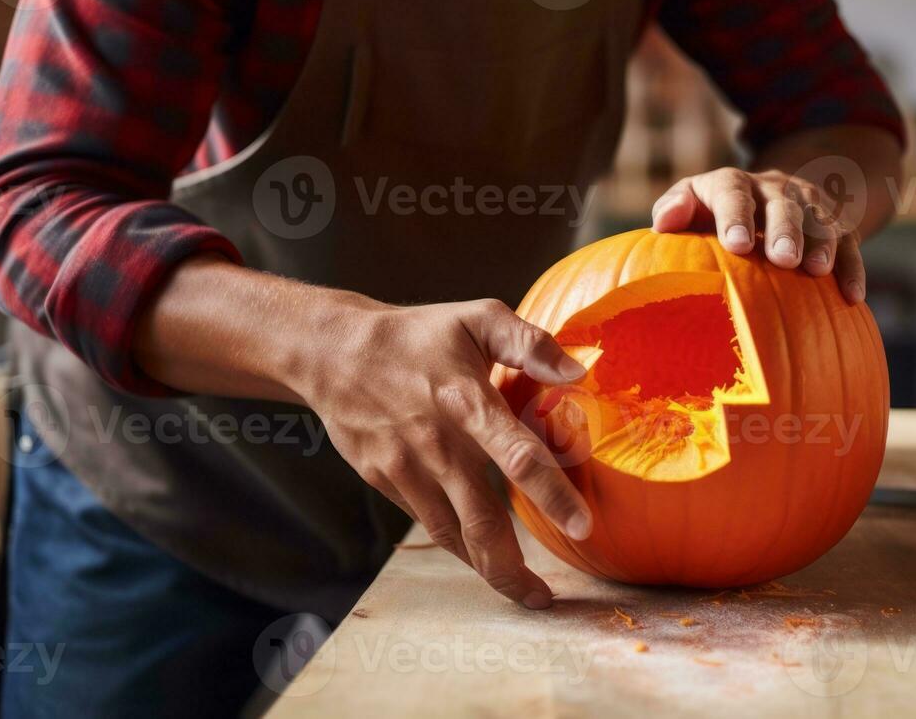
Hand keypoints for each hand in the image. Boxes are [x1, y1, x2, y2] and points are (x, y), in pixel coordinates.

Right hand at [292, 296, 592, 609]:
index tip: (582, 527)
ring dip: (487, 568)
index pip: (517, 456)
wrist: (334, 350)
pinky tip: (478, 553)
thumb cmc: (418, 333)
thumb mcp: (477, 318)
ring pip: (452, 535)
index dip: (551, 494)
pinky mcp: (383, 481)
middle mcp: (437, 443)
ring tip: (520, 588)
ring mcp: (406, 468)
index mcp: (466, 402)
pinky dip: (456, 543)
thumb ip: (530, 343)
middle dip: (513, 569)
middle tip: (544, 597)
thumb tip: (580, 371)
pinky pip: (427, 522)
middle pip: (481, 521)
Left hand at [650, 166, 865, 302]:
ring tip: (817, 271)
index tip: (735, 244)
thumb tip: (664, 222)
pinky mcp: (837, 226)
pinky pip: (850, 245)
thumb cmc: (712, 215)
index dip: (736, 216)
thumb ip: (674, 208)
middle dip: (784, 230)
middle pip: (783, 204)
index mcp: (733, 184)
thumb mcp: (690, 204)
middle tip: (782, 259)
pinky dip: (852, 269)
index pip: (733, 192)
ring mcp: (809, 205)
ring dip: (821, 244)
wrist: (764, 200)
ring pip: (821, 220)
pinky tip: (852, 296)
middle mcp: (775, 188)